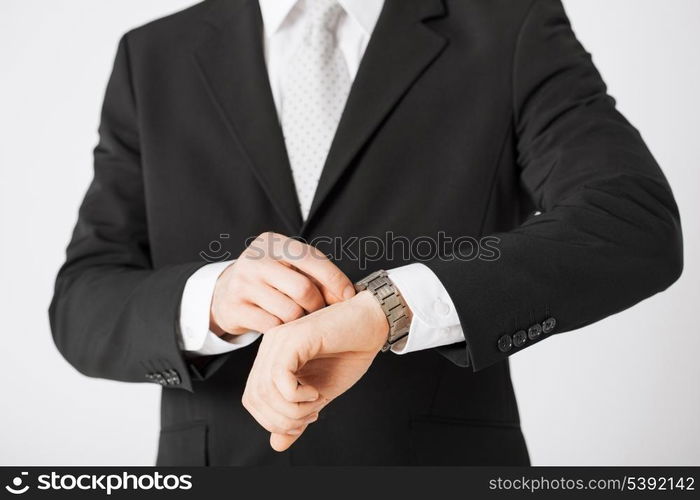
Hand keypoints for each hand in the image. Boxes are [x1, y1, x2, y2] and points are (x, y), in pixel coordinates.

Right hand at [210, 232, 354, 335]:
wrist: (223, 293)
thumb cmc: (268, 279)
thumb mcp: (287, 266)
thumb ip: (315, 274)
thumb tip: (346, 295)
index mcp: (272, 242)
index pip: (311, 258)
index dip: (335, 279)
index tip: (349, 295)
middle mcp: (255, 260)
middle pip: (303, 289)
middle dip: (317, 305)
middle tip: (319, 311)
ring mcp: (242, 284)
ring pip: (290, 312)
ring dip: (300, 320)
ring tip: (298, 318)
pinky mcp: (235, 309)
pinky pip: (273, 327)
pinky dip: (283, 330)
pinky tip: (281, 325)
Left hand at [242, 290, 389, 450]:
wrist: (372, 322)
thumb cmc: (349, 351)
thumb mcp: (320, 393)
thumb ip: (296, 415)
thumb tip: (276, 444)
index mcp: (272, 358)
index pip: (252, 400)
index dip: (272, 420)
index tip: (304, 419)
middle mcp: (270, 347)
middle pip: (254, 398)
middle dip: (281, 419)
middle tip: (311, 415)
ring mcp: (279, 340)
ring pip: (265, 390)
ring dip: (292, 409)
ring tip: (316, 403)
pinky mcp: (294, 338)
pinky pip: (280, 377)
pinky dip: (297, 395)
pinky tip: (315, 392)